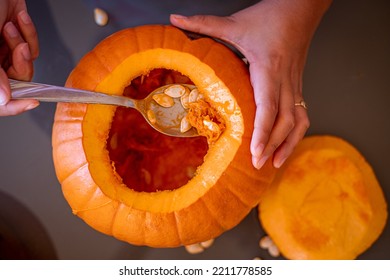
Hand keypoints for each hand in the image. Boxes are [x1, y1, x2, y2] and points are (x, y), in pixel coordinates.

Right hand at [0, 0, 38, 115]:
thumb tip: (3, 100)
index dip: (14, 105)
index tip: (32, 103)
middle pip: (18, 81)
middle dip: (21, 64)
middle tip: (19, 48)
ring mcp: (4, 51)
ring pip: (27, 64)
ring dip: (23, 44)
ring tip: (10, 27)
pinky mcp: (18, 38)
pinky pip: (33, 47)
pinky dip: (29, 33)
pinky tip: (18, 19)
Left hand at [171, 0, 330, 168]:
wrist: (301, 9)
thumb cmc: (270, 17)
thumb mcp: (235, 23)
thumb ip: (204, 23)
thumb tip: (174, 18)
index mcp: (269, 68)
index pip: (268, 106)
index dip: (263, 132)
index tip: (256, 153)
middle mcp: (285, 81)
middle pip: (285, 121)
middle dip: (272, 146)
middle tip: (258, 166)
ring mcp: (295, 85)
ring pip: (298, 121)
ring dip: (288, 144)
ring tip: (273, 164)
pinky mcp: (298, 86)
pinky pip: (301, 115)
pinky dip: (295, 134)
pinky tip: (285, 145)